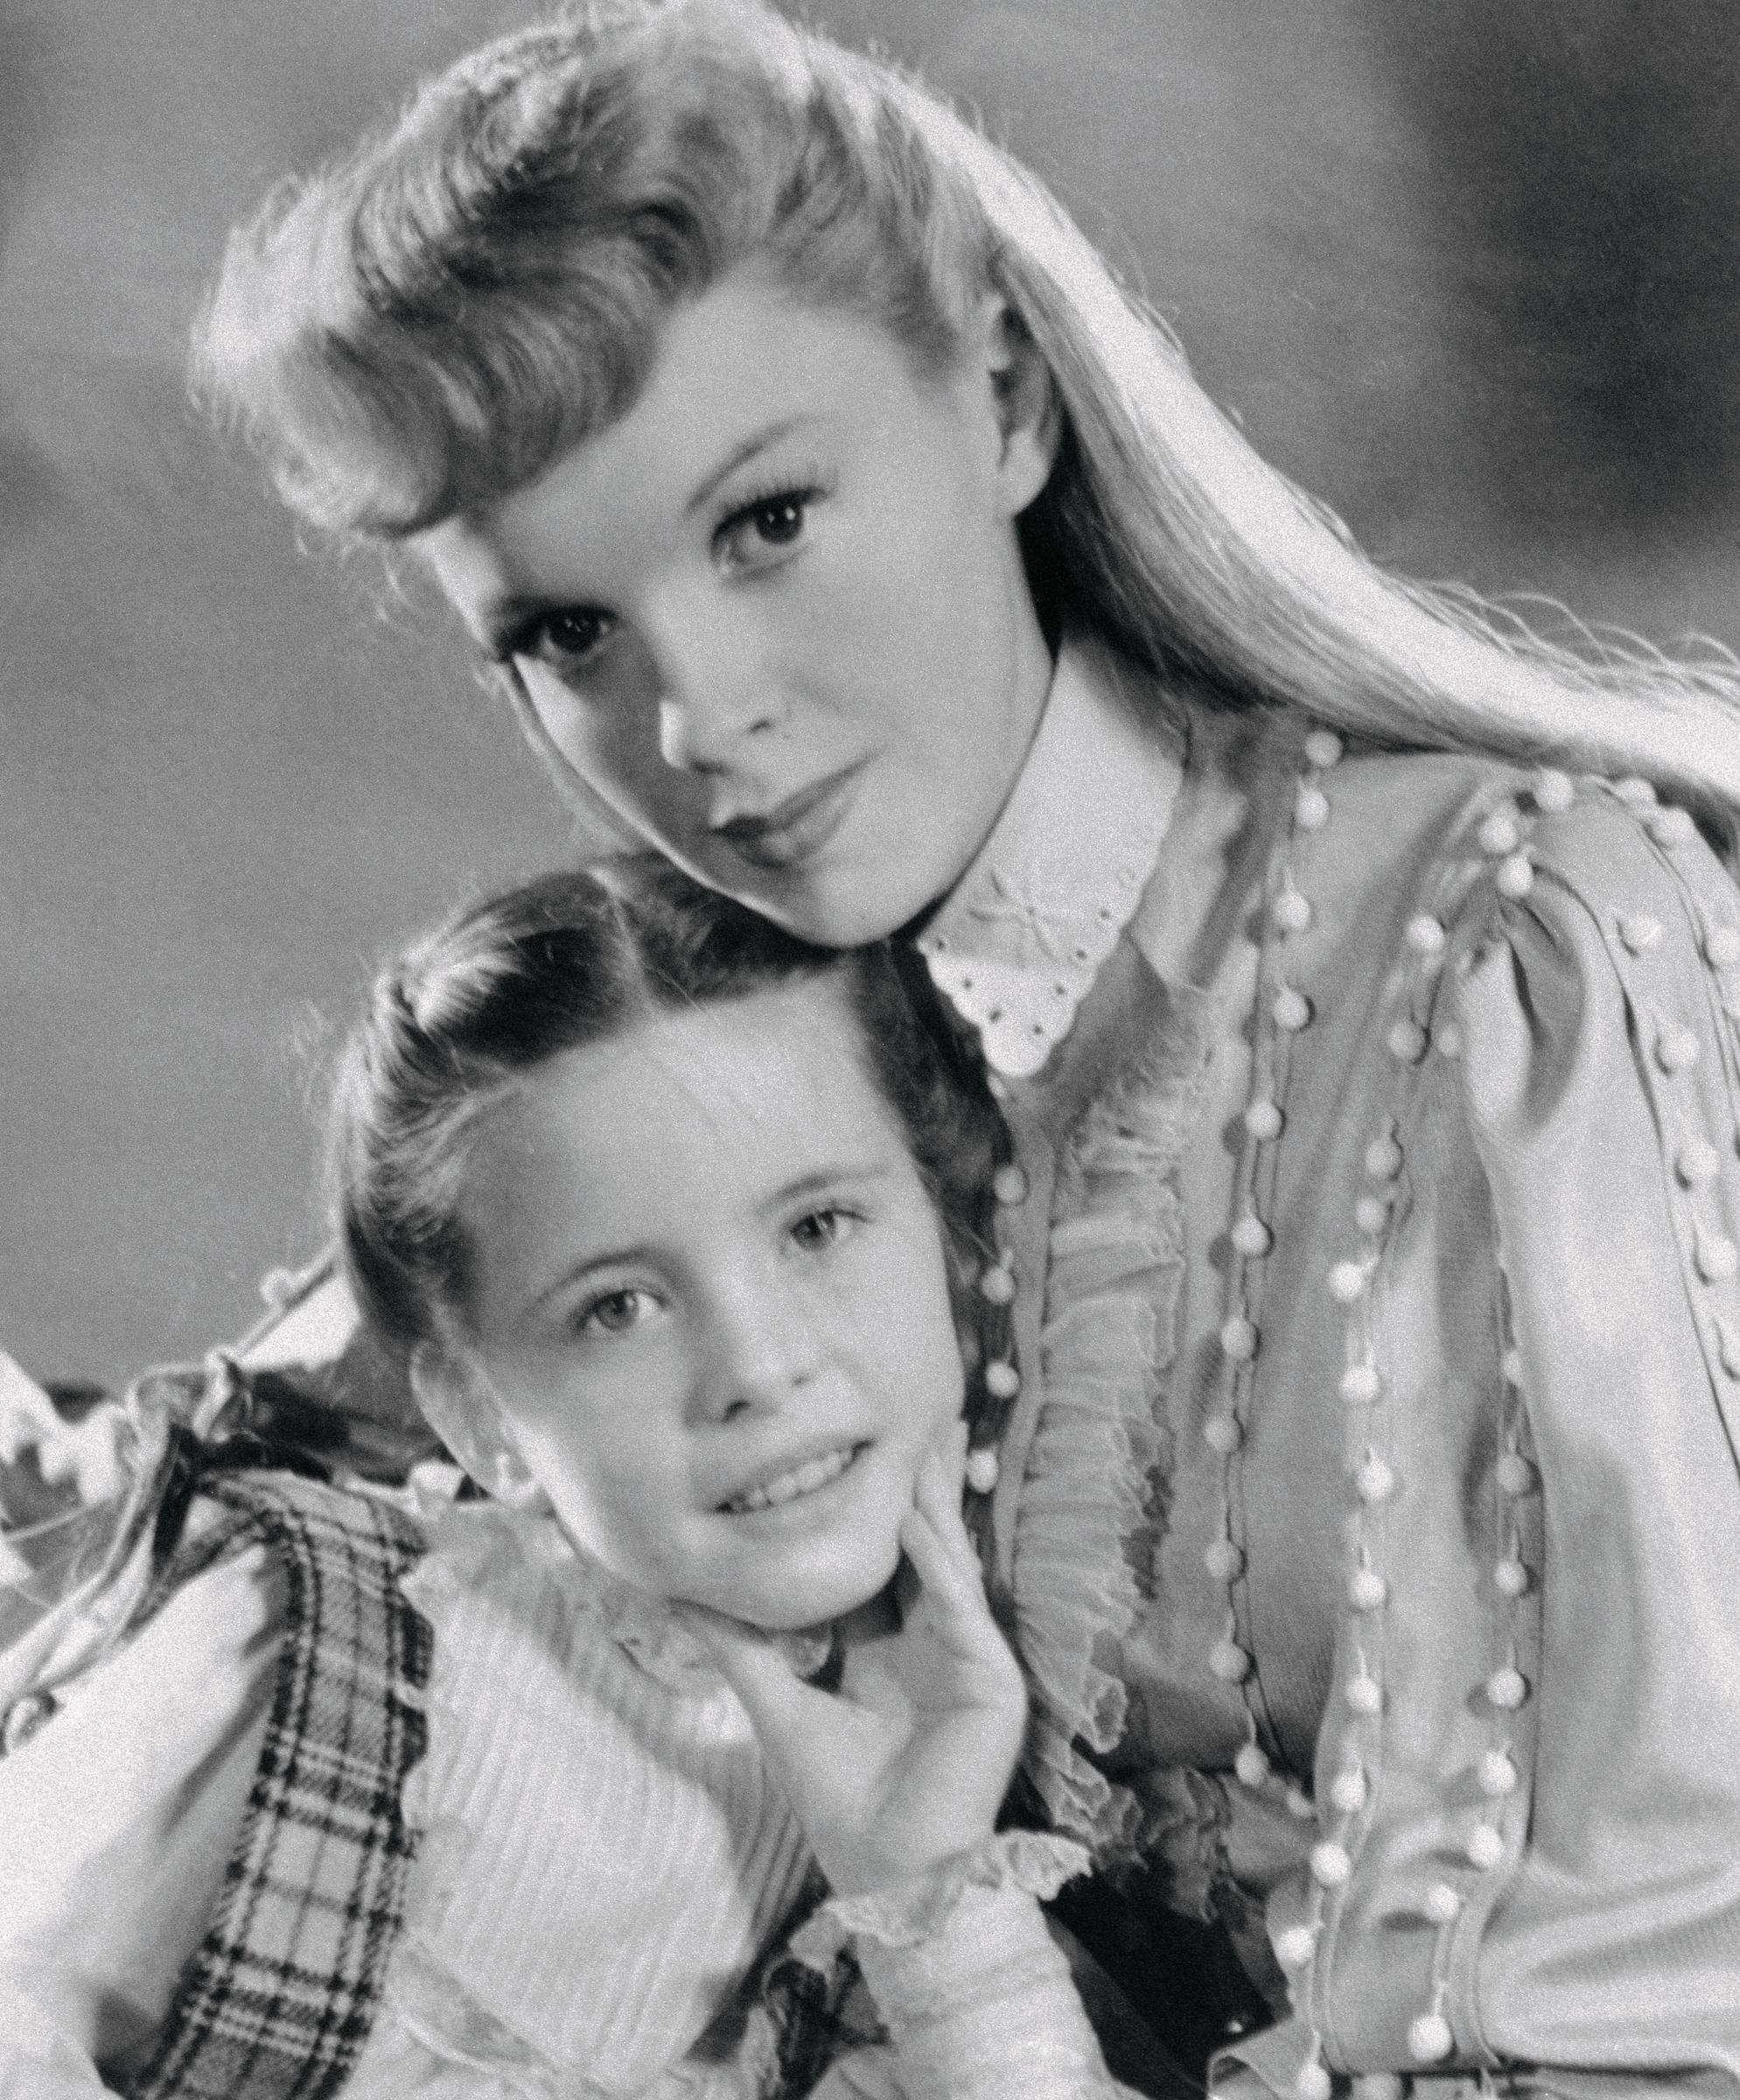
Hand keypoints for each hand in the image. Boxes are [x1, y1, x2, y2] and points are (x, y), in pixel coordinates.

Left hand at [683, 1420, 1026, 1897]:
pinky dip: (937, 1561)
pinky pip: (960, 1603)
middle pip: (918, 1547)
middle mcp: (929, 1639)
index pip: (877, 1562)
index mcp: (886, 1646)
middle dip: (909, 1486)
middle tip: (900, 1413)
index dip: (861, 1510)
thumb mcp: (778, 1706)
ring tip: (918, 1440)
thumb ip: (736, 1647)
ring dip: (931, 1503)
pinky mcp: (990, 1675)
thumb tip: (677, 1595)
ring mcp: (964, 1653)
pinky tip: (916, 1521)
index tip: (840, 1447)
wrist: (890, 1871)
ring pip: (945, 1561)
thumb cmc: (841, 1798)